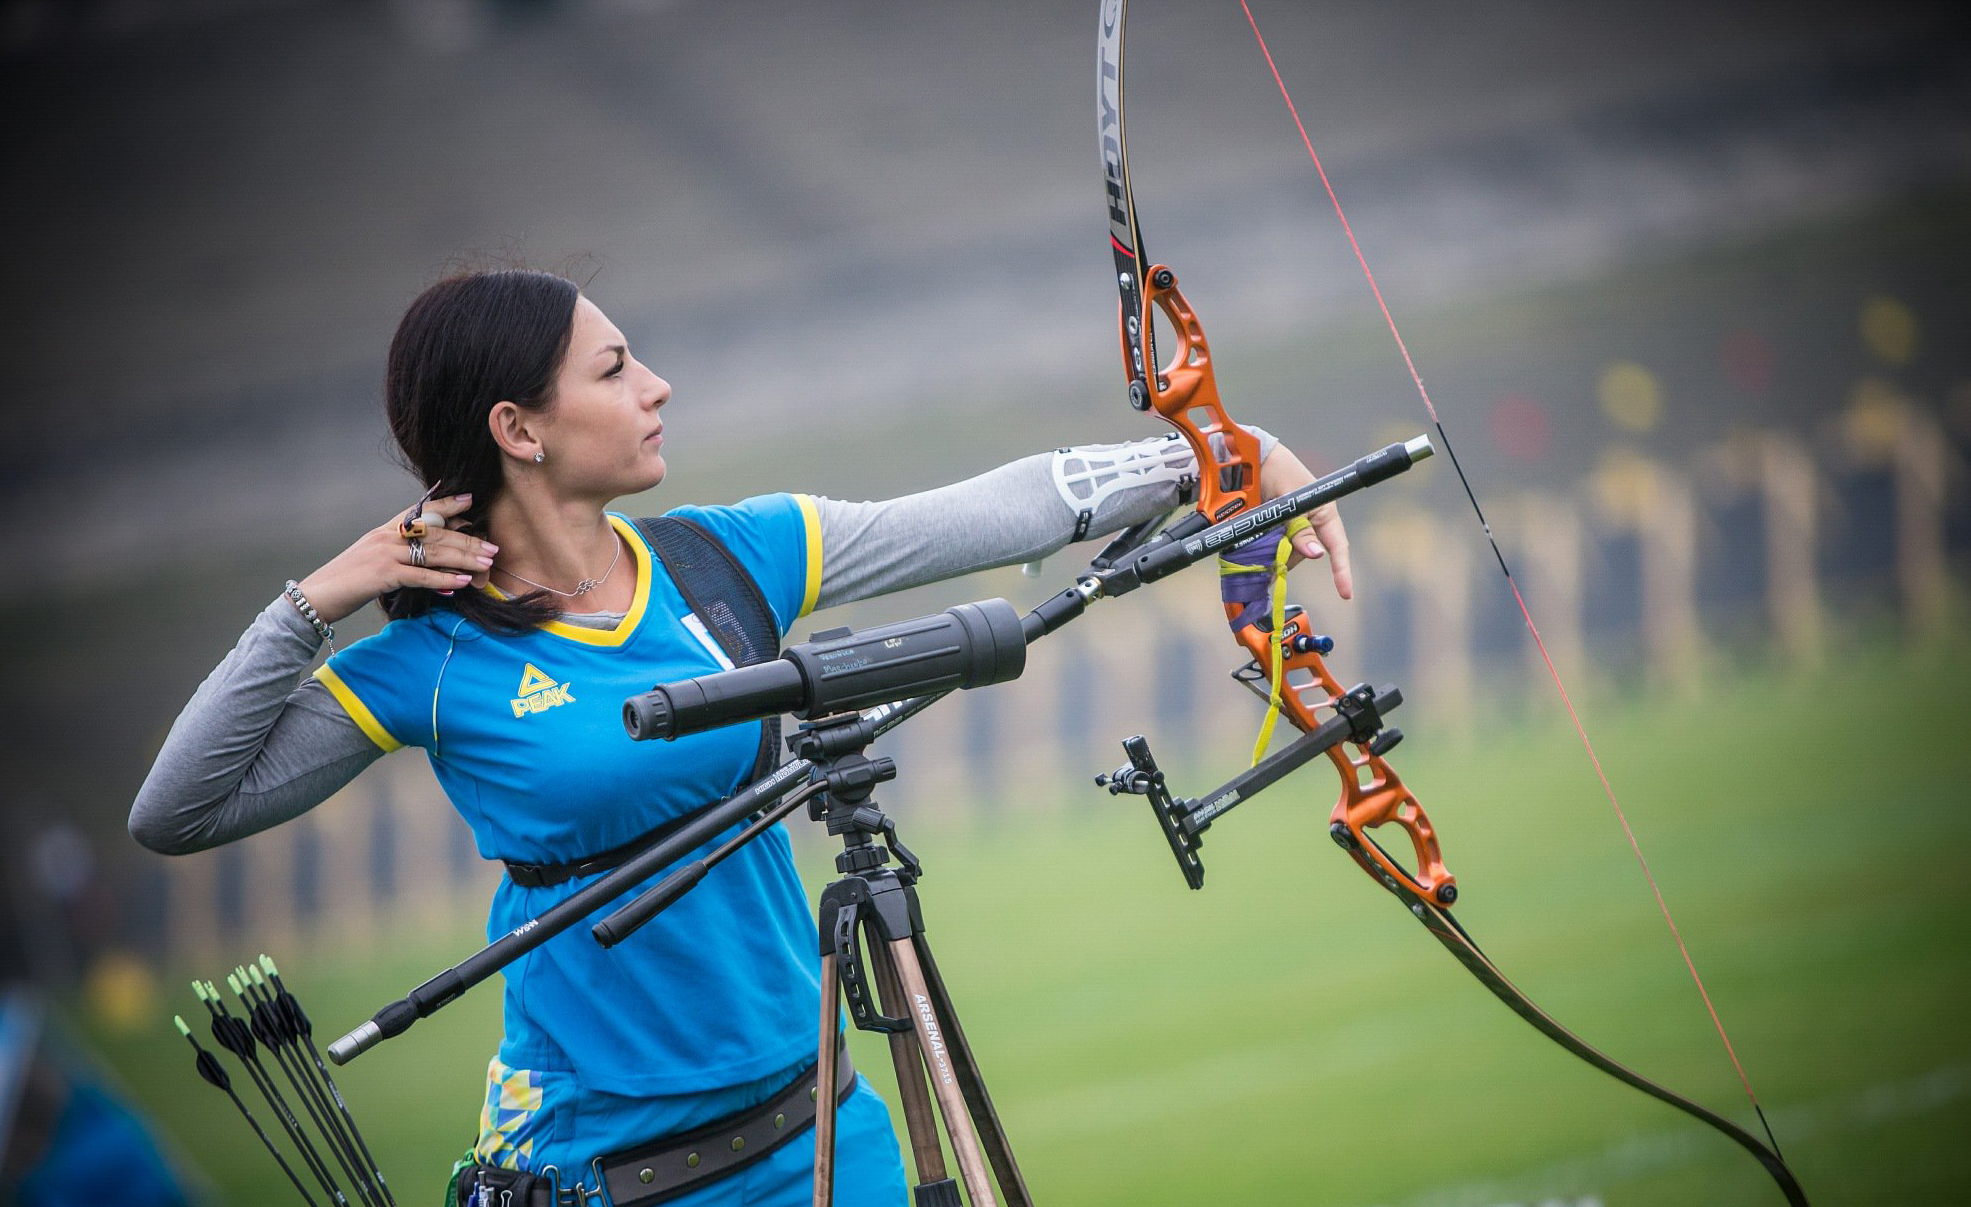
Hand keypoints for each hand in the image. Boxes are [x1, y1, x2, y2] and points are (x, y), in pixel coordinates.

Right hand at [296, 494, 495, 623]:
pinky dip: (444, 579)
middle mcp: (386, 537)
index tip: (470, 501)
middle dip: (467, 541)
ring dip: (464, 558)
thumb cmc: (348, 582)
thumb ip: (399, 553)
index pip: (420, 512)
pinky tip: (463, 582)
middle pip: (435, 534)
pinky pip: (421, 575)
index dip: (446, 505)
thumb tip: (431, 559)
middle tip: (493, 547)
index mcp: (385, 530)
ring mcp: (385, 554)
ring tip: (487, 563)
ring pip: (434, 553)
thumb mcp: (373, 560)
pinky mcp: (383, 575)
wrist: (316, 597)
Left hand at [1258, 444, 1352, 600]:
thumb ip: (1300, 527)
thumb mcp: (1290, 498)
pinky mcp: (1274, 532)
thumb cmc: (1280, 471)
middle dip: (1284, 560)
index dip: (1342, 571)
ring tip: (1253, 543)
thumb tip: (1316, 554)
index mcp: (1323, 514)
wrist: (1253, 461)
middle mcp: (1310, 525)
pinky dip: (1261, 552)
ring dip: (1269, 556)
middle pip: (1301, 555)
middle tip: (1265, 560)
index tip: (1346, 594)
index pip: (1337, 546)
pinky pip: (1270, 550)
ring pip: (1283, 554)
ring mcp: (1291, 530)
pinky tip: (1249, 548)